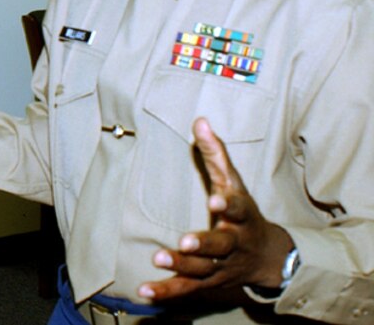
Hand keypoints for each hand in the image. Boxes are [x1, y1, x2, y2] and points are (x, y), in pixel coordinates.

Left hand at [139, 118, 293, 300]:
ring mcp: (222, 266)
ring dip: (181, 265)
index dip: (229, 204)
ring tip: (158, 258)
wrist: (268, 257)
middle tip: (185, 242)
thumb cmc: (243, 212)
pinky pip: (186, 289)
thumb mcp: (234, 182)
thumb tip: (199, 120)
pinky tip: (143, 292)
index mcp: (242, 216)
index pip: (239, 208)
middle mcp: (234, 243)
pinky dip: (166, 291)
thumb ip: (216, 154)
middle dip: (204, 244)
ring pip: (202, 269)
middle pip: (221, 245)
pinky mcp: (208, 282)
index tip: (218, 200)